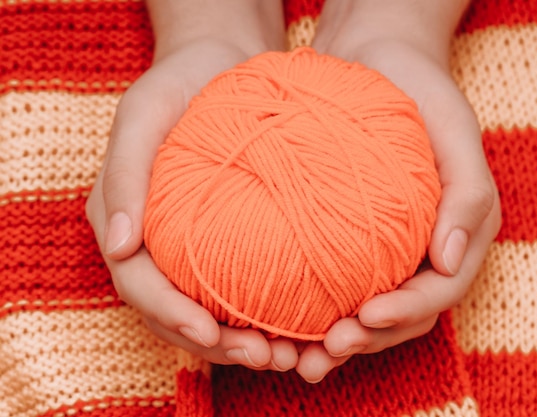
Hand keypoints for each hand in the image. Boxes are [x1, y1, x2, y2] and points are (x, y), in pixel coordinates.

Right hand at [86, 0, 297, 370]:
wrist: (219, 68)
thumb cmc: (178, 85)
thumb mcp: (143, 112)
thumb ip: (124, 174)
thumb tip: (118, 247)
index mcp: (122, 224)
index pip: (139, 285)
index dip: (171, 316)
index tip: (210, 334)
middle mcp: (153, 246)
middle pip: (176, 314)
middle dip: (216, 346)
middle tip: (265, 356)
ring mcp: (190, 248)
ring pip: (209, 312)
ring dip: (243, 342)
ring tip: (288, 354)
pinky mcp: (226, 241)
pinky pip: (240, 286)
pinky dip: (265, 312)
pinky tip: (301, 323)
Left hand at [296, 0, 501, 381]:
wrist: (379, 61)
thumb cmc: (422, 92)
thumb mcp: (456, 131)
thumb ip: (468, 196)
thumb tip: (451, 261)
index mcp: (457, 234)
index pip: (438, 292)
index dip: (405, 314)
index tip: (363, 317)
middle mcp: (425, 251)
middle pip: (402, 315)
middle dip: (367, 339)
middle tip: (324, 352)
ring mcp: (389, 249)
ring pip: (369, 310)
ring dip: (340, 340)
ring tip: (301, 358)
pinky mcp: (354, 238)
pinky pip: (339, 282)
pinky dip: (317, 308)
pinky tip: (283, 320)